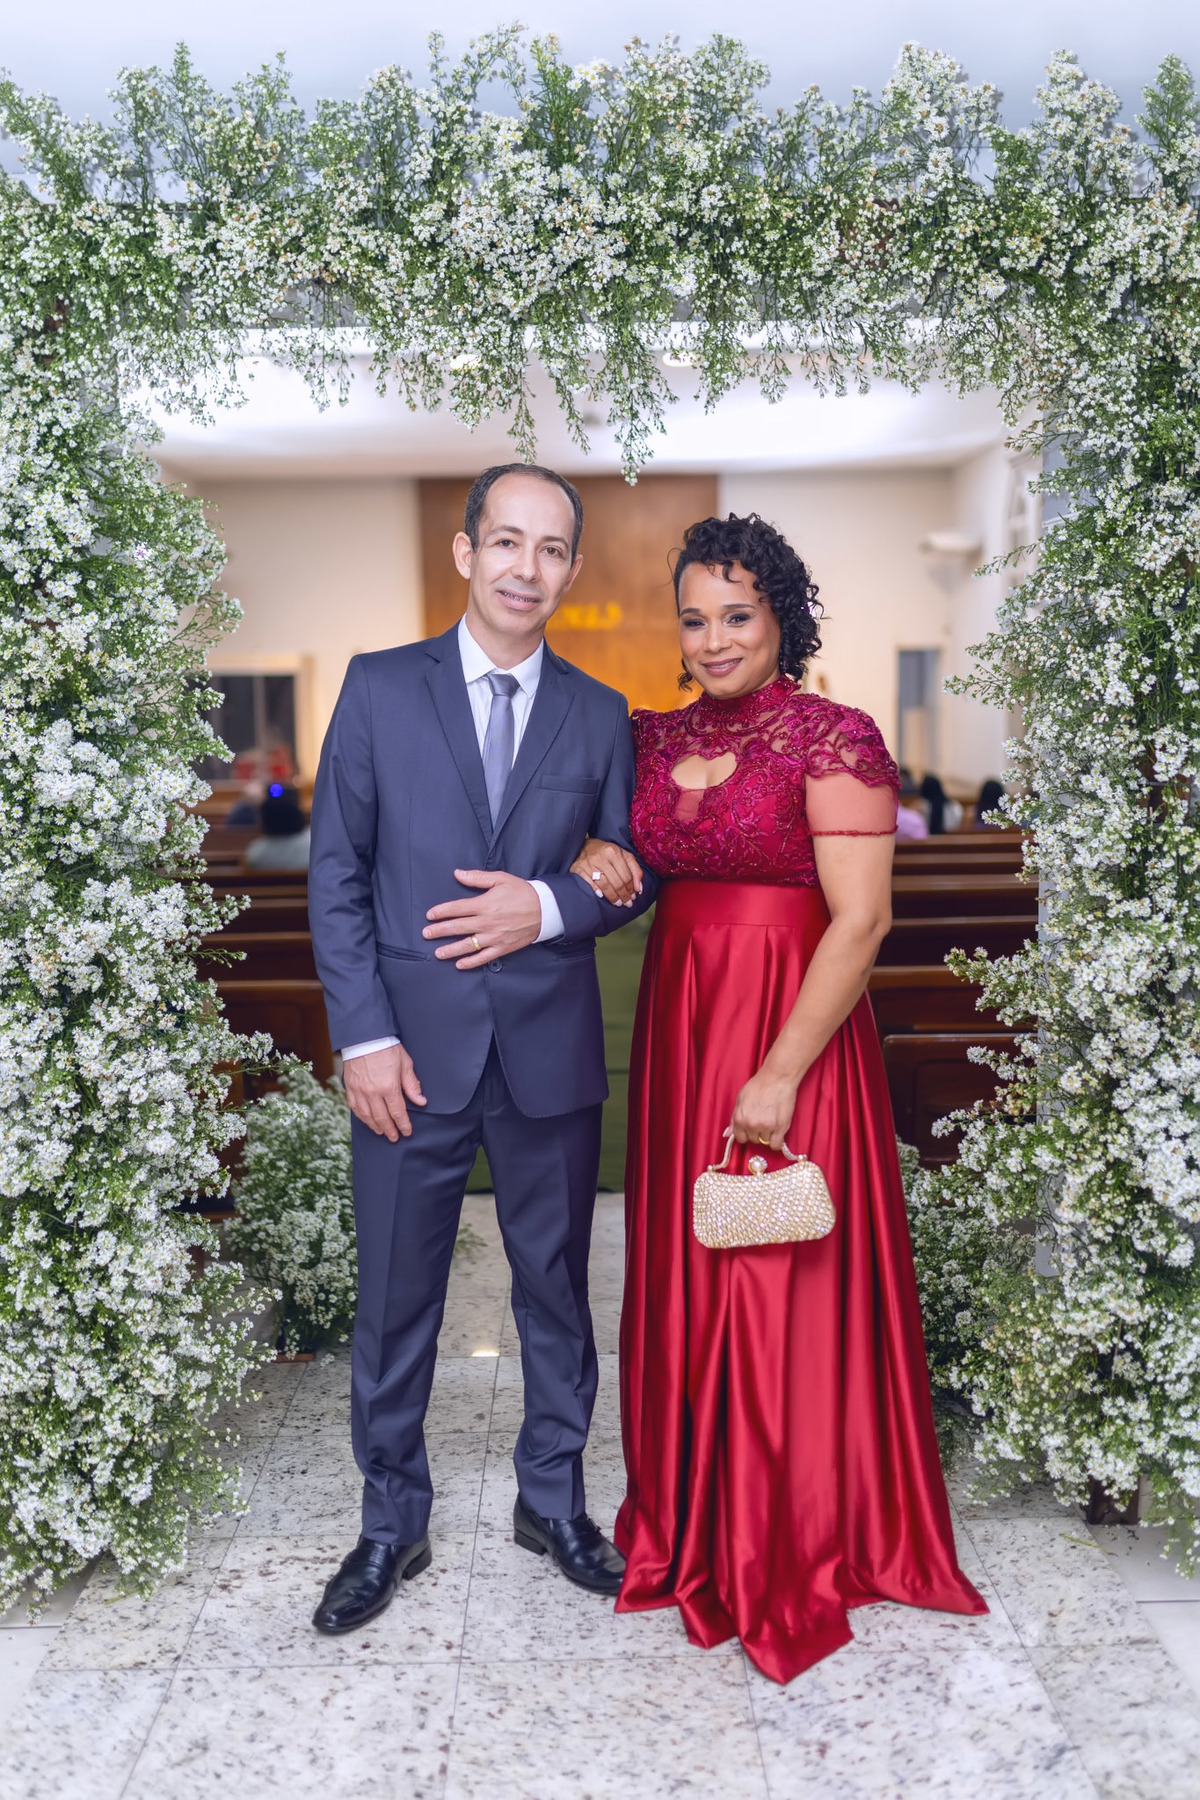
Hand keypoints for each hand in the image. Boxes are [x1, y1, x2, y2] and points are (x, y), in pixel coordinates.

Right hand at [343, 1043, 425, 1140]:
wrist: (364, 1036)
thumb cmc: (387, 1047)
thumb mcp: (405, 1063)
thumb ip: (412, 1085)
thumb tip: (421, 1101)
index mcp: (389, 1087)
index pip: (397, 1112)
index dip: (403, 1124)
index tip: (407, 1132)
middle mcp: (372, 1092)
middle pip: (382, 1118)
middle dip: (390, 1129)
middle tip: (394, 1137)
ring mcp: (359, 1091)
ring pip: (367, 1116)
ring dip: (375, 1126)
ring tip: (382, 1132)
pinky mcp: (350, 1087)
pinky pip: (355, 1108)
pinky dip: (361, 1117)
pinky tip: (367, 1120)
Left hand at [423, 869, 541, 968]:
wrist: (545, 909)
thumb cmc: (522, 892)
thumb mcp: (500, 879)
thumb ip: (477, 878)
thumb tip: (457, 874)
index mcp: (484, 904)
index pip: (457, 908)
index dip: (441, 912)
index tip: (430, 915)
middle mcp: (487, 922)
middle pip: (457, 927)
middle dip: (439, 931)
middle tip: (426, 934)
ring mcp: (494, 937)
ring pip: (467, 945)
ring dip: (450, 949)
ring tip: (437, 953)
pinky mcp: (503, 947)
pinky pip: (484, 957)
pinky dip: (471, 962)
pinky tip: (460, 964)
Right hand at [569, 838, 643, 906]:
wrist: (584, 847)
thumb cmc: (606, 853)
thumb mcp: (623, 855)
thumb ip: (634, 870)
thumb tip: (639, 888)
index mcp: (614, 852)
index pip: (626, 876)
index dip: (631, 888)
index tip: (633, 896)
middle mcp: (601, 857)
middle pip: (616, 882)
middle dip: (624, 895)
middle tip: (627, 903)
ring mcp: (589, 864)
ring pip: (605, 885)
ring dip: (613, 897)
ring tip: (618, 903)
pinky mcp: (578, 869)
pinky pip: (590, 884)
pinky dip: (597, 892)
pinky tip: (602, 897)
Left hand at [730, 1065, 801, 1151]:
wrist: (777, 1078)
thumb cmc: (760, 1085)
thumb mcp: (740, 1099)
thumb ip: (733, 1118)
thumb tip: (727, 1134)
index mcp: (740, 1118)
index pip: (740, 1138)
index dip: (746, 1133)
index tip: (751, 1129)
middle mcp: (751, 1124)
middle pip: (753, 1140)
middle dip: (757, 1132)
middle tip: (763, 1120)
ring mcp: (766, 1127)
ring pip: (765, 1141)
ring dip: (768, 1135)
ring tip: (771, 1121)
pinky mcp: (780, 1127)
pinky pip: (776, 1145)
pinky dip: (777, 1142)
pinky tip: (777, 1133)